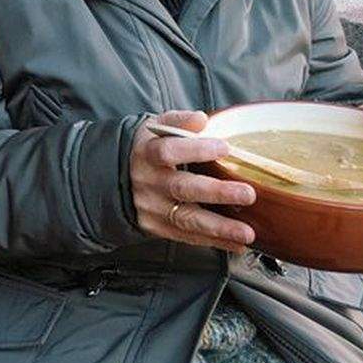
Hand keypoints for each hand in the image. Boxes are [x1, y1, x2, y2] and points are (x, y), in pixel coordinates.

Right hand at [130, 111, 256, 253]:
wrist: (114, 178)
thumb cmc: (147, 149)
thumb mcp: (156, 128)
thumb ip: (179, 122)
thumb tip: (201, 119)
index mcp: (147, 153)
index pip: (168, 151)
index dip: (196, 150)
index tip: (224, 148)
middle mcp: (148, 182)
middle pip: (182, 188)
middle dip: (217, 192)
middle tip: (248, 194)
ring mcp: (152, 208)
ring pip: (186, 219)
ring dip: (219, 227)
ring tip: (247, 232)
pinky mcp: (157, 228)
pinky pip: (187, 237)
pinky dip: (215, 242)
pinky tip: (237, 243)